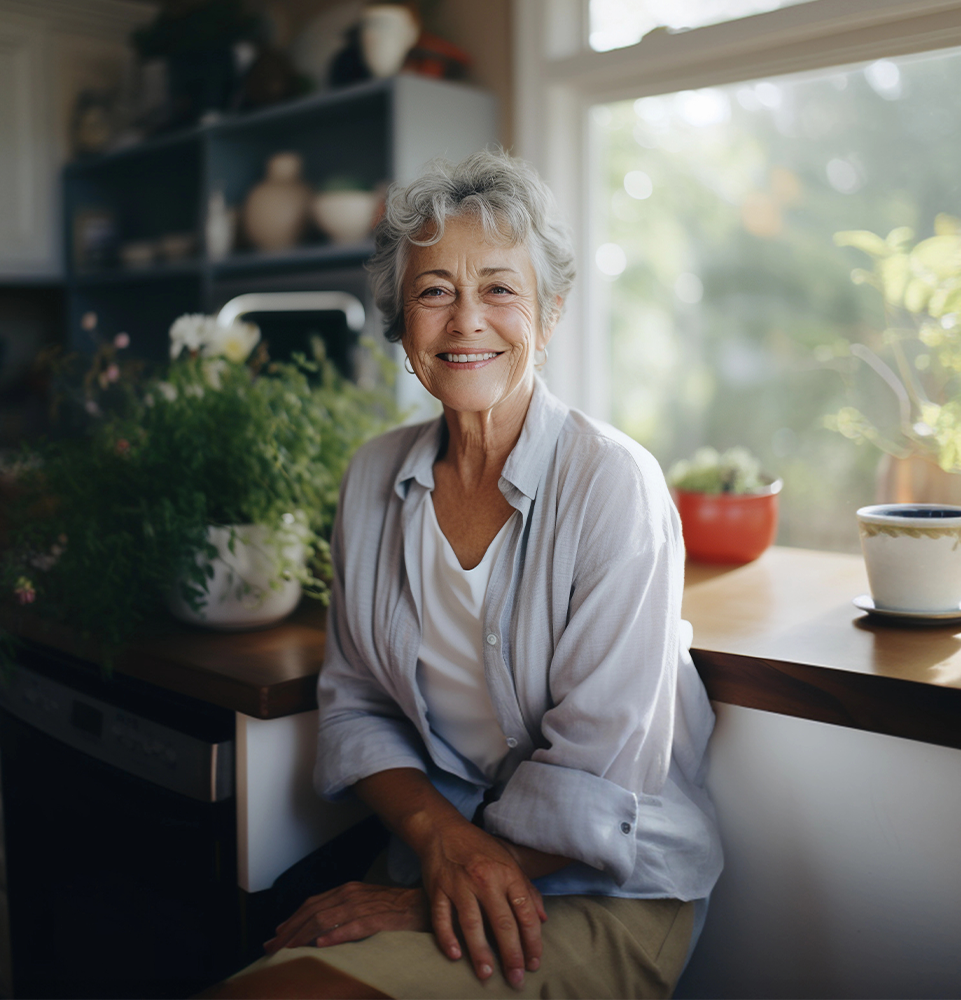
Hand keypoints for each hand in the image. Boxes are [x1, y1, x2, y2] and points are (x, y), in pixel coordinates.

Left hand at [263, 882, 428, 953]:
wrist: (424, 904)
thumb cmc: (394, 908)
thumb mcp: (363, 905)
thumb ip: (342, 913)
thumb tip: (318, 932)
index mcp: (347, 890)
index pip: (311, 904)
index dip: (291, 920)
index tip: (275, 937)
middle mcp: (352, 894)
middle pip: (313, 912)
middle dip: (290, 932)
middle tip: (272, 949)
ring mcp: (365, 905)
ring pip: (327, 919)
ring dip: (304, 936)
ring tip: (289, 951)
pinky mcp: (380, 918)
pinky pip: (355, 926)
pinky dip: (337, 934)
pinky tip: (323, 944)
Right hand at [419, 818, 546, 989]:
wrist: (443, 829)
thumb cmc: (480, 848)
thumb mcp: (509, 861)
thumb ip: (527, 890)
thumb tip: (542, 919)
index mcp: (507, 873)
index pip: (525, 912)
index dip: (532, 941)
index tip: (534, 963)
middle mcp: (485, 879)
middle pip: (502, 923)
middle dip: (511, 955)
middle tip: (516, 980)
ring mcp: (460, 885)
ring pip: (472, 924)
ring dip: (480, 952)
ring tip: (487, 974)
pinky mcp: (438, 889)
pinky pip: (442, 918)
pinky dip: (447, 937)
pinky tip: (455, 955)